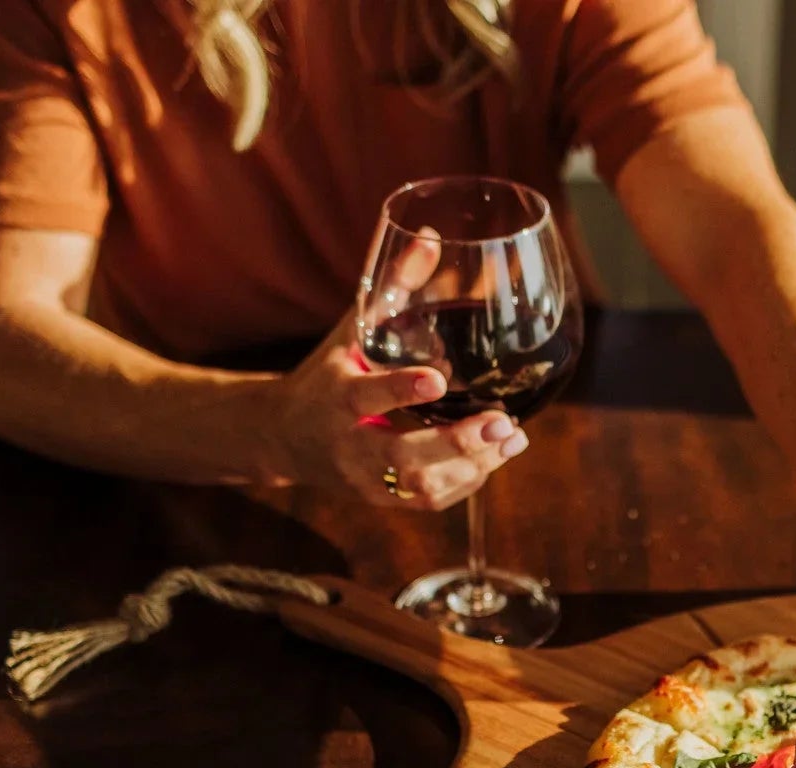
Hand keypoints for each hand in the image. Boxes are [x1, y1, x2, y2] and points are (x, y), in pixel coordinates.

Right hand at [257, 310, 528, 509]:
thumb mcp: (352, 331)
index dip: (401, 390)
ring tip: (513, 439)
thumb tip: (432, 238)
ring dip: (471, 467)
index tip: (439, 378)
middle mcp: (349, 445)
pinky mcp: (382, 500)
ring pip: (421, 487)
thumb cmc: (327, 375)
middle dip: (455, 443)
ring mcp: (366, 479)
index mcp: (337, 397)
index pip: (367, 396)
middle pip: (402, 456)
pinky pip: (428, 501)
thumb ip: (393, 288)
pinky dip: (466, 484)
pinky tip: (496, 457)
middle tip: (502, 422)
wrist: (282, 438)